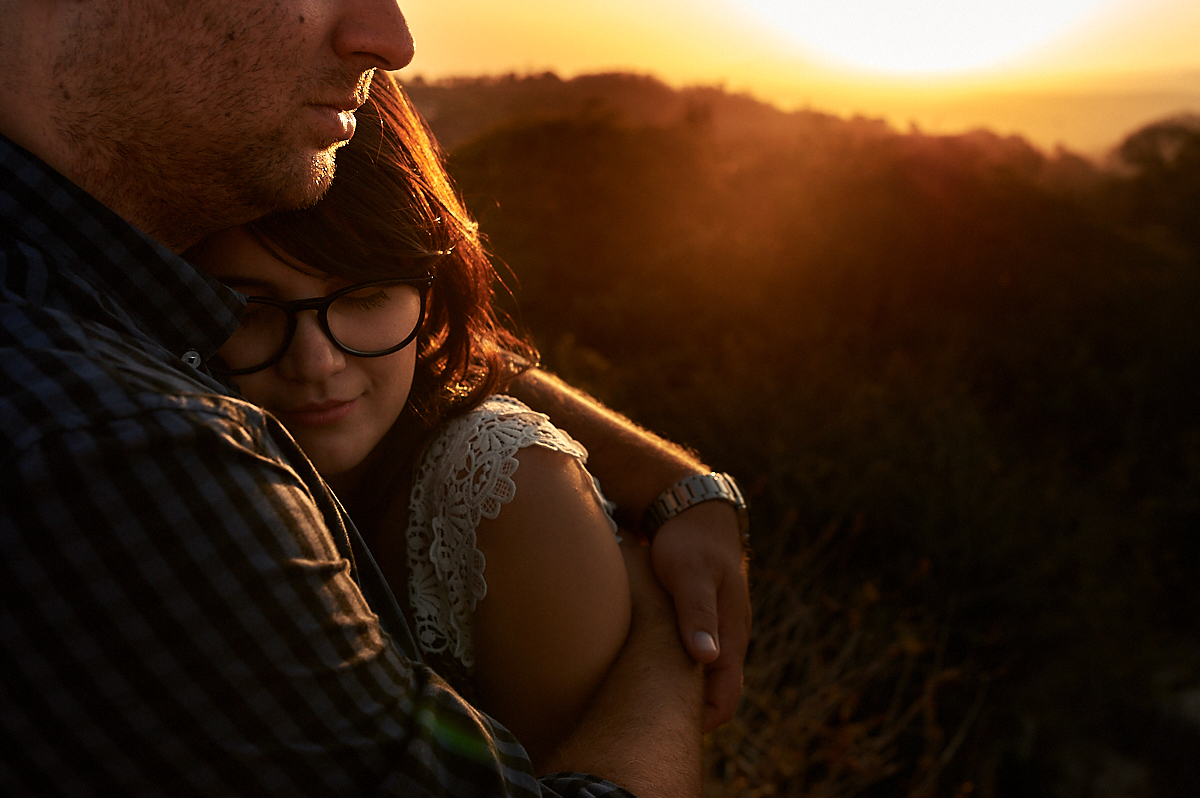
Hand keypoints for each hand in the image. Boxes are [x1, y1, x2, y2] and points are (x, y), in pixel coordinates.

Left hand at [650, 501, 749, 731]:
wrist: (690, 508)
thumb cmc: (688, 541)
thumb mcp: (690, 574)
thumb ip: (698, 613)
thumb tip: (706, 658)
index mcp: (730, 634)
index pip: (726, 697)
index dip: (702, 723)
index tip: (667, 736)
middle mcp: (724, 638)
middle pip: (713, 694)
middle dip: (687, 715)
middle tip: (647, 731)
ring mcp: (711, 629)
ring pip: (700, 677)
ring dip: (677, 694)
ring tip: (640, 712)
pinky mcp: (694, 620)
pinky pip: (688, 658)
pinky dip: (670, 672)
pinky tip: (640, 677)